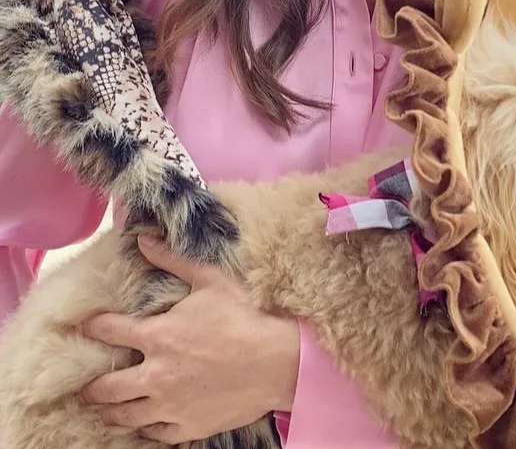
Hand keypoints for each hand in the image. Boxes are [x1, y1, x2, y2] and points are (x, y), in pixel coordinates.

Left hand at [79, 234, 299, 443]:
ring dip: (112, 411)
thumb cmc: (245, 316)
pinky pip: (154, 435)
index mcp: (158, 336)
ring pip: (125, 416)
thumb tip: (142, 239)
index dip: (93, 327)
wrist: (277, 361)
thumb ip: (173, 260)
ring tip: (106, 409)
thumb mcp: (210, 280)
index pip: (110, 331)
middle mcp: (156, 375)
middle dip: (91, 386)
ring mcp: (170, 406)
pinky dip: (146, 430)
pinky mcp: (187, 426)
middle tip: (85, 385)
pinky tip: (144, 425)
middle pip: (107, 387)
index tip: (86, 327)